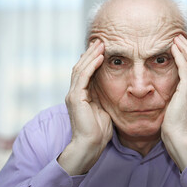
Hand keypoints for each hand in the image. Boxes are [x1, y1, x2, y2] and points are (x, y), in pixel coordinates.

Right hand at [58, 39, 112, 174]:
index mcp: (80, 96)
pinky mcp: (75, 98)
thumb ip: (103, 97)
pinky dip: (91, 66)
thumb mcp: (103, 109)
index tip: (102, 50)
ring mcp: (73, 95)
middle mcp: (74, 93)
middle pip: (81, 67)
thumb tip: (112, 89)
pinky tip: (100, 57)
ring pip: (80, 69)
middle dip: (91, 53)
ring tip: (101, 44)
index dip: (92, 60)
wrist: (90, 145)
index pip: (85, 73)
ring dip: (91, 55)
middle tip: (100, 41)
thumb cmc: (99, 131)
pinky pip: (83, 77)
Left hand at [161, 34, 186, 169]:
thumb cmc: (175, 127)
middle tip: (179, 37)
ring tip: (175, 38)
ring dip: (184, 48)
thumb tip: (175, 91)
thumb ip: (179, 96)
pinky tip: (173, 49)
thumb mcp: (179, 108)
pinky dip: (180, 56)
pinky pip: (186, 68)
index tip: (184, 47)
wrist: (179, 138)